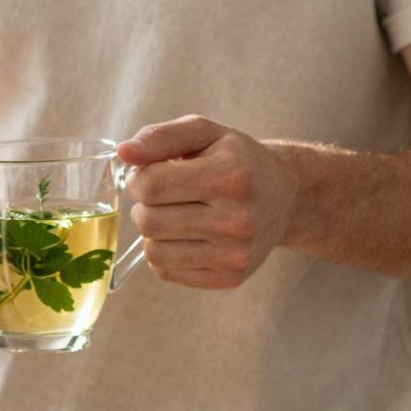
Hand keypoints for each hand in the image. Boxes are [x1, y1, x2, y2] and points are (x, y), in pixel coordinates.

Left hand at [118, 117, 299, 289]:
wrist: (286, 197)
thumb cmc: (237, 160)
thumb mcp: (204, 133)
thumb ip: (160, 137)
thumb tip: (123, 153)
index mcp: (230, 176)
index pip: (151, 186)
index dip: (140, 178)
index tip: (153, 174)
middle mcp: (237, 219)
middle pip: (149, 222)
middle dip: (145, 206)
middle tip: (164, 196)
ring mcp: (236, 254)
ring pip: (153, 252)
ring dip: (153, 233)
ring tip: (175, 216)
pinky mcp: (231, 277)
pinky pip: (167, 272)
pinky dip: (166, 253)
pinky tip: (186, 237)